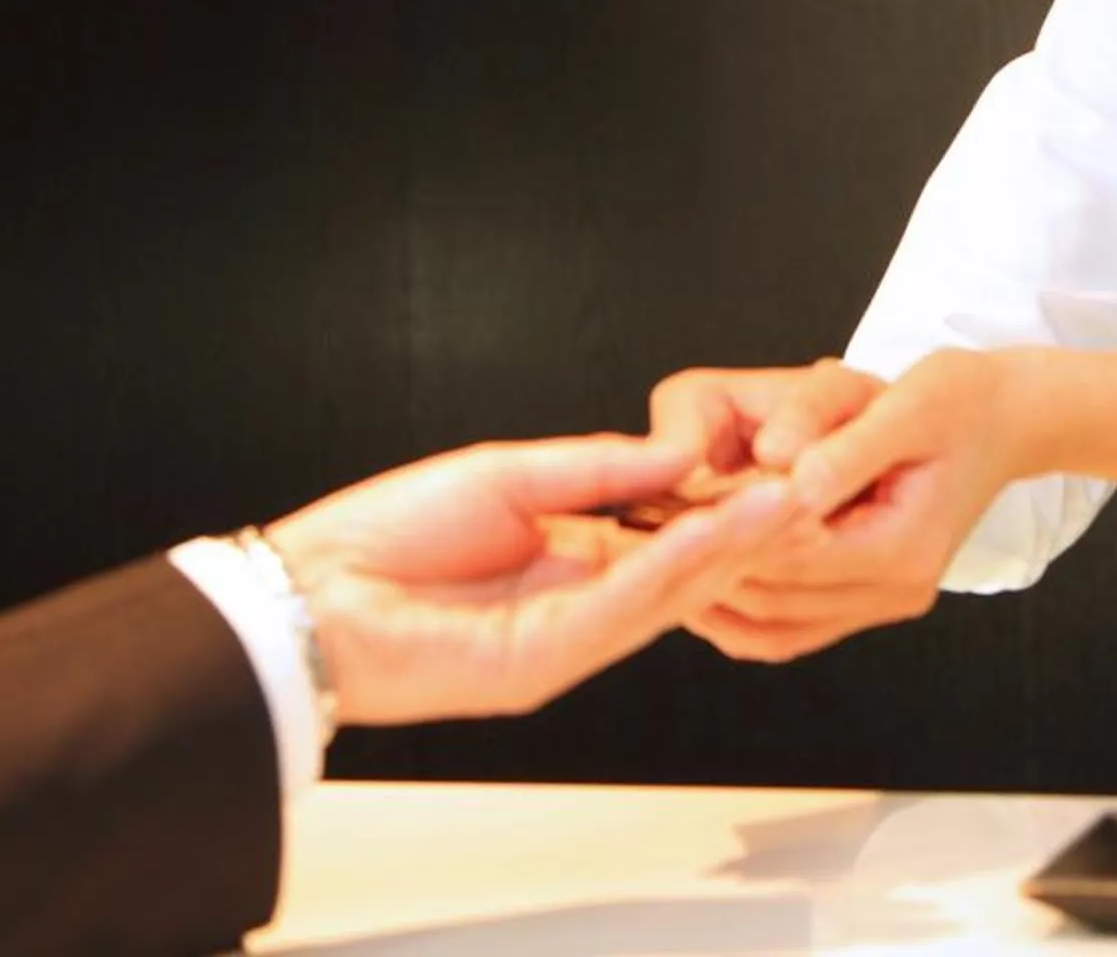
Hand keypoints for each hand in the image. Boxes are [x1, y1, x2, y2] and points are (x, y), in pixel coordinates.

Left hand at [265, 434, 802, 721]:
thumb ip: (594, 470)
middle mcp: (573, 606)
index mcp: (566, 561)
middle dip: (745, 529)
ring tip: (783, 503)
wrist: (309, 594)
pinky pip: (621, 611)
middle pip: (681, 570)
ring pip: (667, 595)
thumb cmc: (383, 538)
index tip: (772, 468)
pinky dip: (671, 572)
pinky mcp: (540, 663)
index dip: (718, 503)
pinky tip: (711, 533)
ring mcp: (562, 642)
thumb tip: (673, 454)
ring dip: (727, 548)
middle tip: (808, 488)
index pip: (663, 535)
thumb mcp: (507, 477)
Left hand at [686, 349, 1029, 663]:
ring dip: (712, 594)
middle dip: (704, 565)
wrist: (1011, 420)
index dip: (724, 532)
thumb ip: (842, 440)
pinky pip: (790, 629)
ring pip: (771, 628)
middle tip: (639, 534)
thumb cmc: (961, 400)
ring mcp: (883, 604)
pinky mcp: (869, 600)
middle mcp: (894, 591)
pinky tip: (700, 576)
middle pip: (772, 599)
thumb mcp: (907, 402)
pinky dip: (740, 610)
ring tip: (656, 557)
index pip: (790, 555)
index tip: (666, 506)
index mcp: (902, 546)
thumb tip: (777, 460)